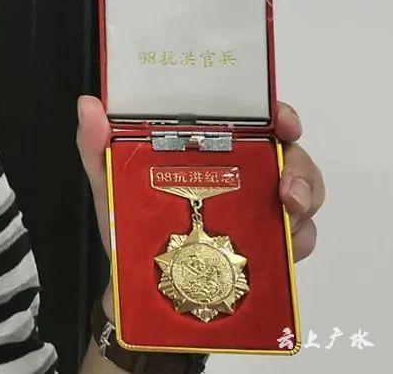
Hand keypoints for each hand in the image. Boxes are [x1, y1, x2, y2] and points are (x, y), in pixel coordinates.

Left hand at [75, 96, 324, 261]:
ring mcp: (258, 205)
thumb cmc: (125, 225)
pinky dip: (298, 239)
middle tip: (288, 190)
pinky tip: (285, 246)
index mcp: (206, 147)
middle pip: (287, 152)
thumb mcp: (107, 182)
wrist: (135, 288)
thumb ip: (96, 145)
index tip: (284, 121)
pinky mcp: (268, 242)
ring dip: (304, 201)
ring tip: (288, 218)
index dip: (276, 113)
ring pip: (302, 191)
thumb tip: (88, 104)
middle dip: (298, 166)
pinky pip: (299, 235)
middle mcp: (240, 169)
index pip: (251, 117)